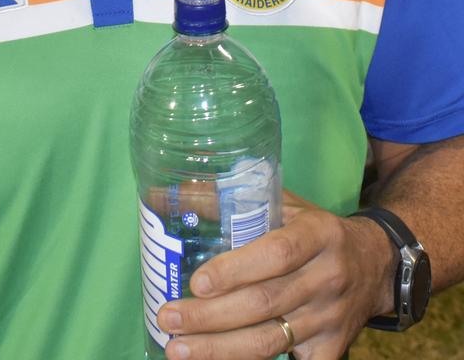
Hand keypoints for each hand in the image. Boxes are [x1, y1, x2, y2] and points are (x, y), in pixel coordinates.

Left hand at [158, 193, 395, 359]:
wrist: (375, 264)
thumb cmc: (312, 229)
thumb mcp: (283, 203)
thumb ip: (229, 199)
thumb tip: (162, 194)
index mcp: (319, 234)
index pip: (277, 254)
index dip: (236, 270)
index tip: (197, 282)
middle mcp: (328, 277)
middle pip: (265, 303)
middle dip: (211, 317)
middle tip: (169, 319)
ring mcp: (331, 319)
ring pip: (271, 341)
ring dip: (219, 349)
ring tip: (177, 350)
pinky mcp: (332, 350)